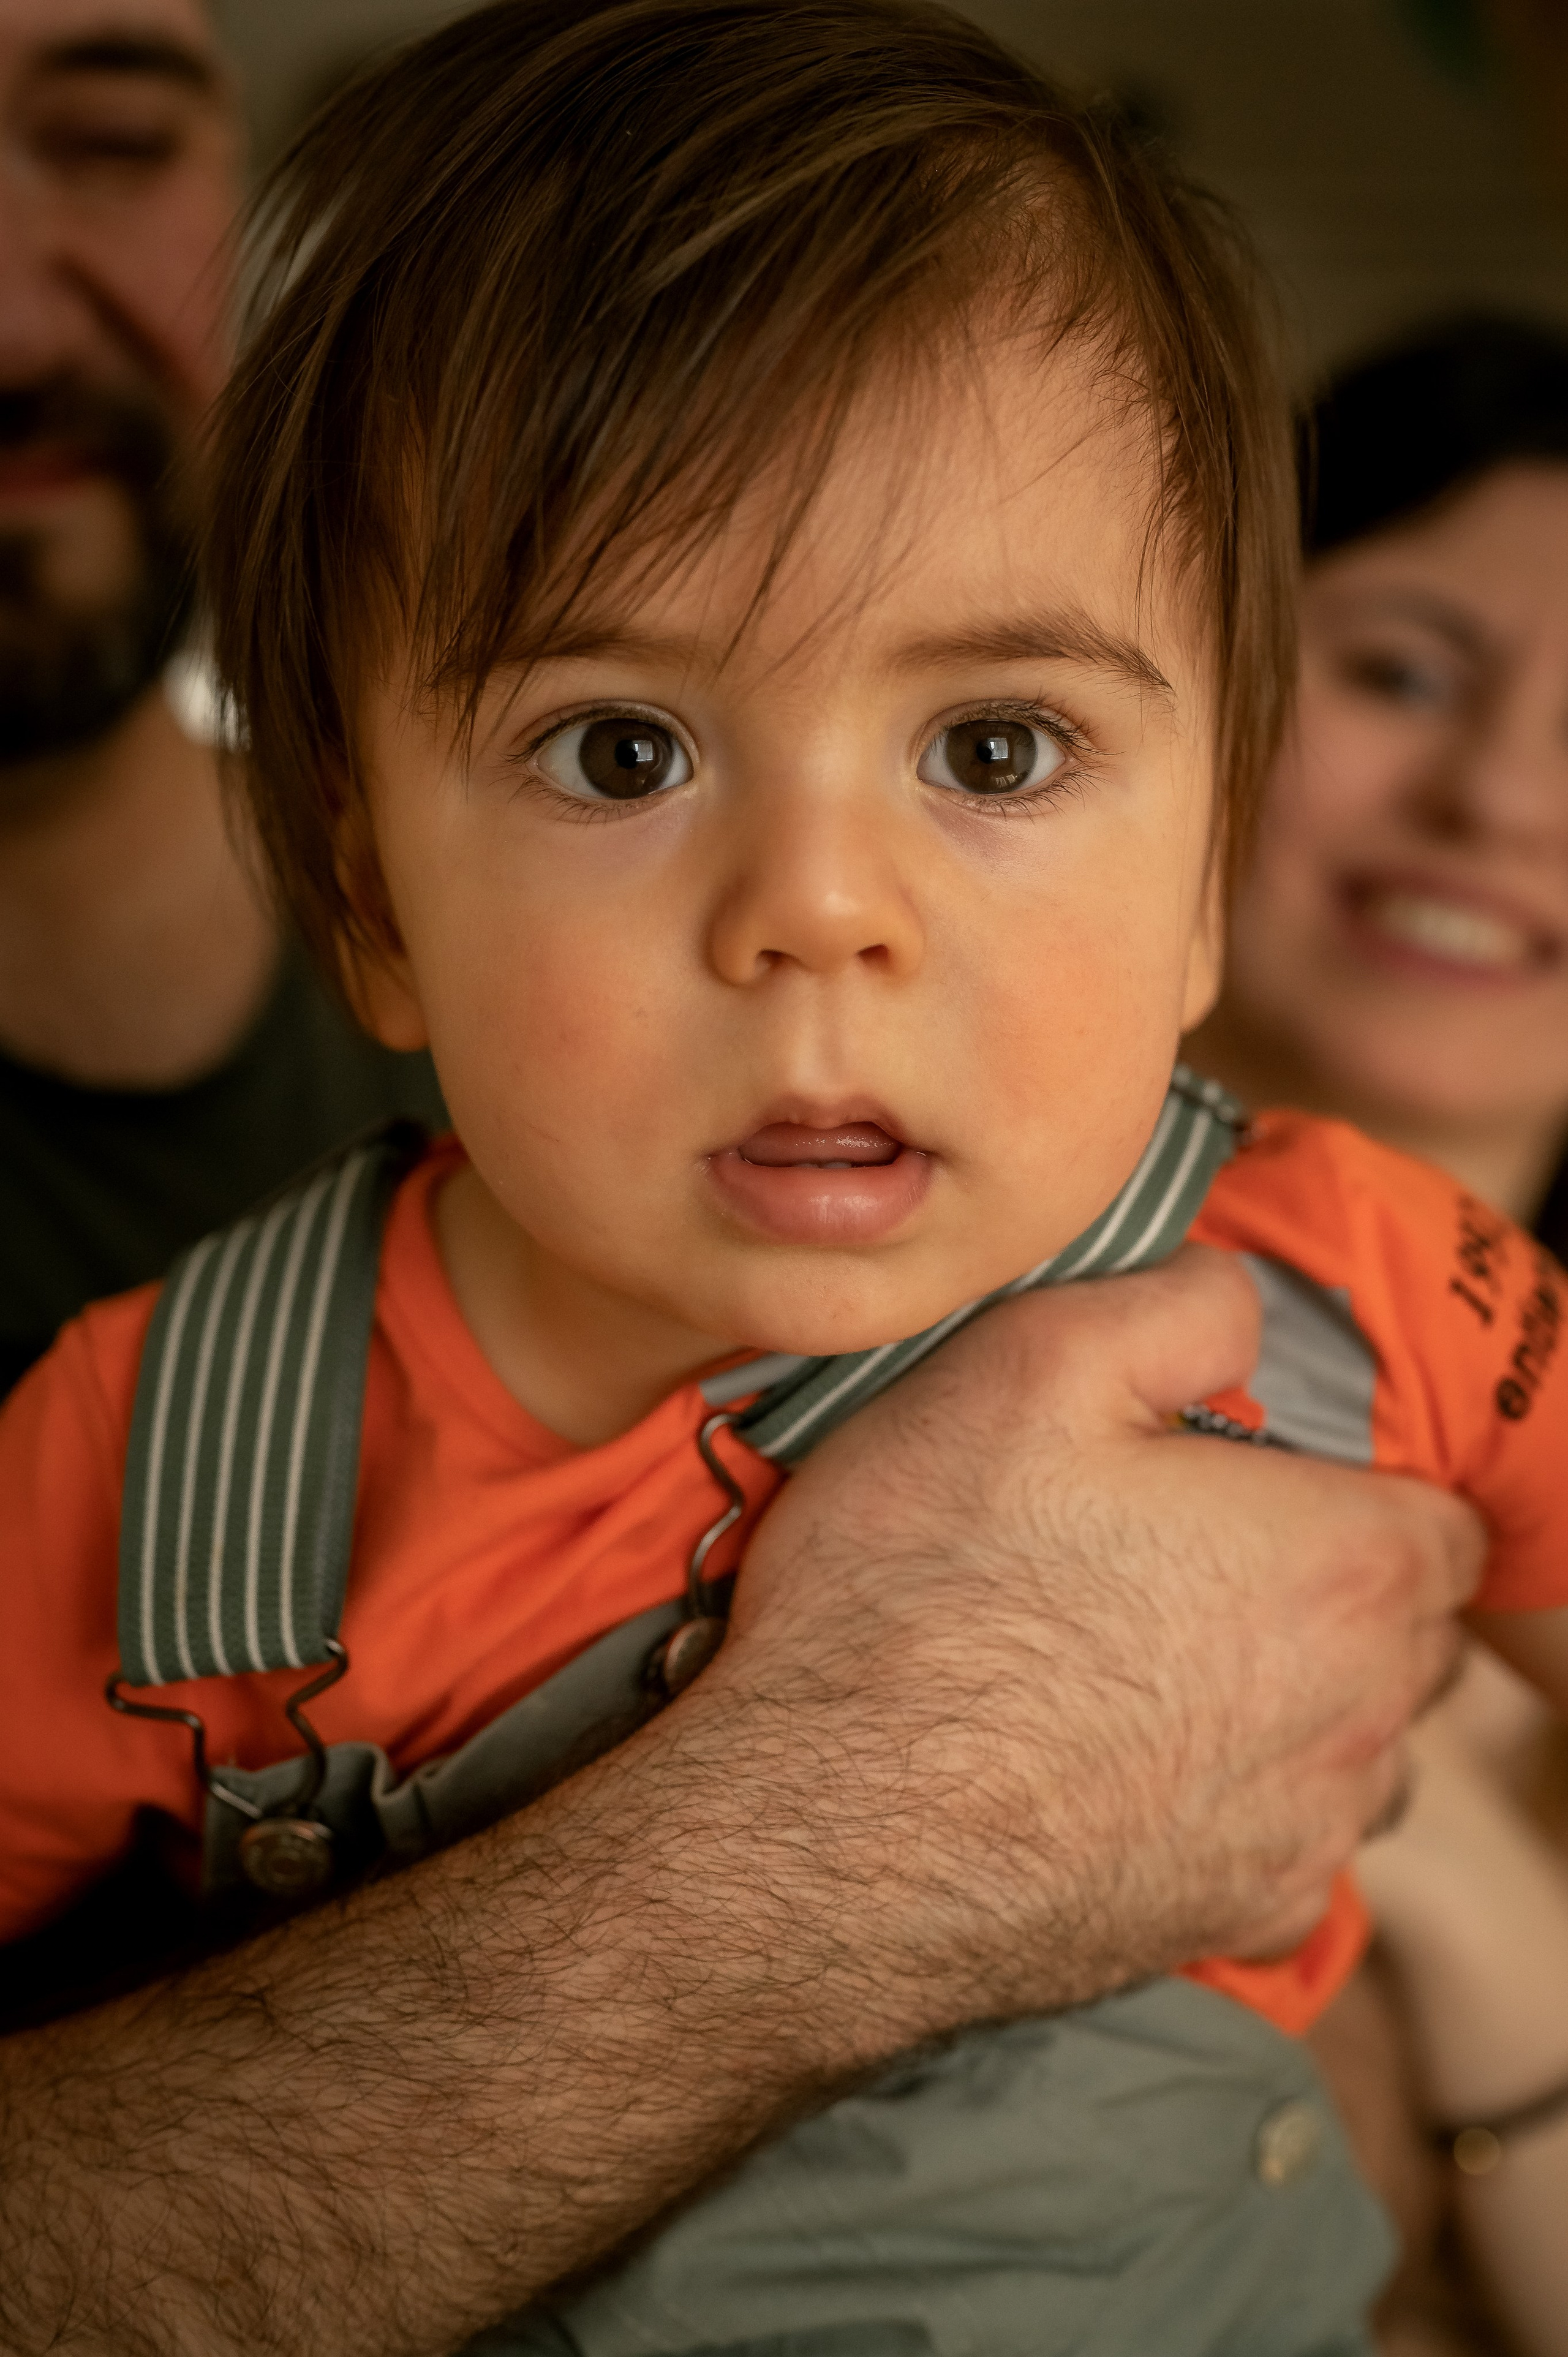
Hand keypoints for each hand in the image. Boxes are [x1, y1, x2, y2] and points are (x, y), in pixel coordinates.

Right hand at [720, 1245, 1483, 2025]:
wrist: (824, 1830)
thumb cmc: (923, 1591)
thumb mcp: (1026, 1366)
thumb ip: (1177, 1307)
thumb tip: (1241, 1299)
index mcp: (1342, 1564)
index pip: (1443, 1518)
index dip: (1354, 1482)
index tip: (1253, 1478)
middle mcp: (1361, 1712)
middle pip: (1408, 1631)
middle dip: (1331, 1584)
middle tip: (1182, 1555)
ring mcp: (1305, 1832)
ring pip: (1357, 1741)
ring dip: (1291, 1697)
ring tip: (1147, 1660)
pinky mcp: (1242, 1918)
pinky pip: (1289, 1841)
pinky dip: (1234, 1800)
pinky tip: (1120, 1763)